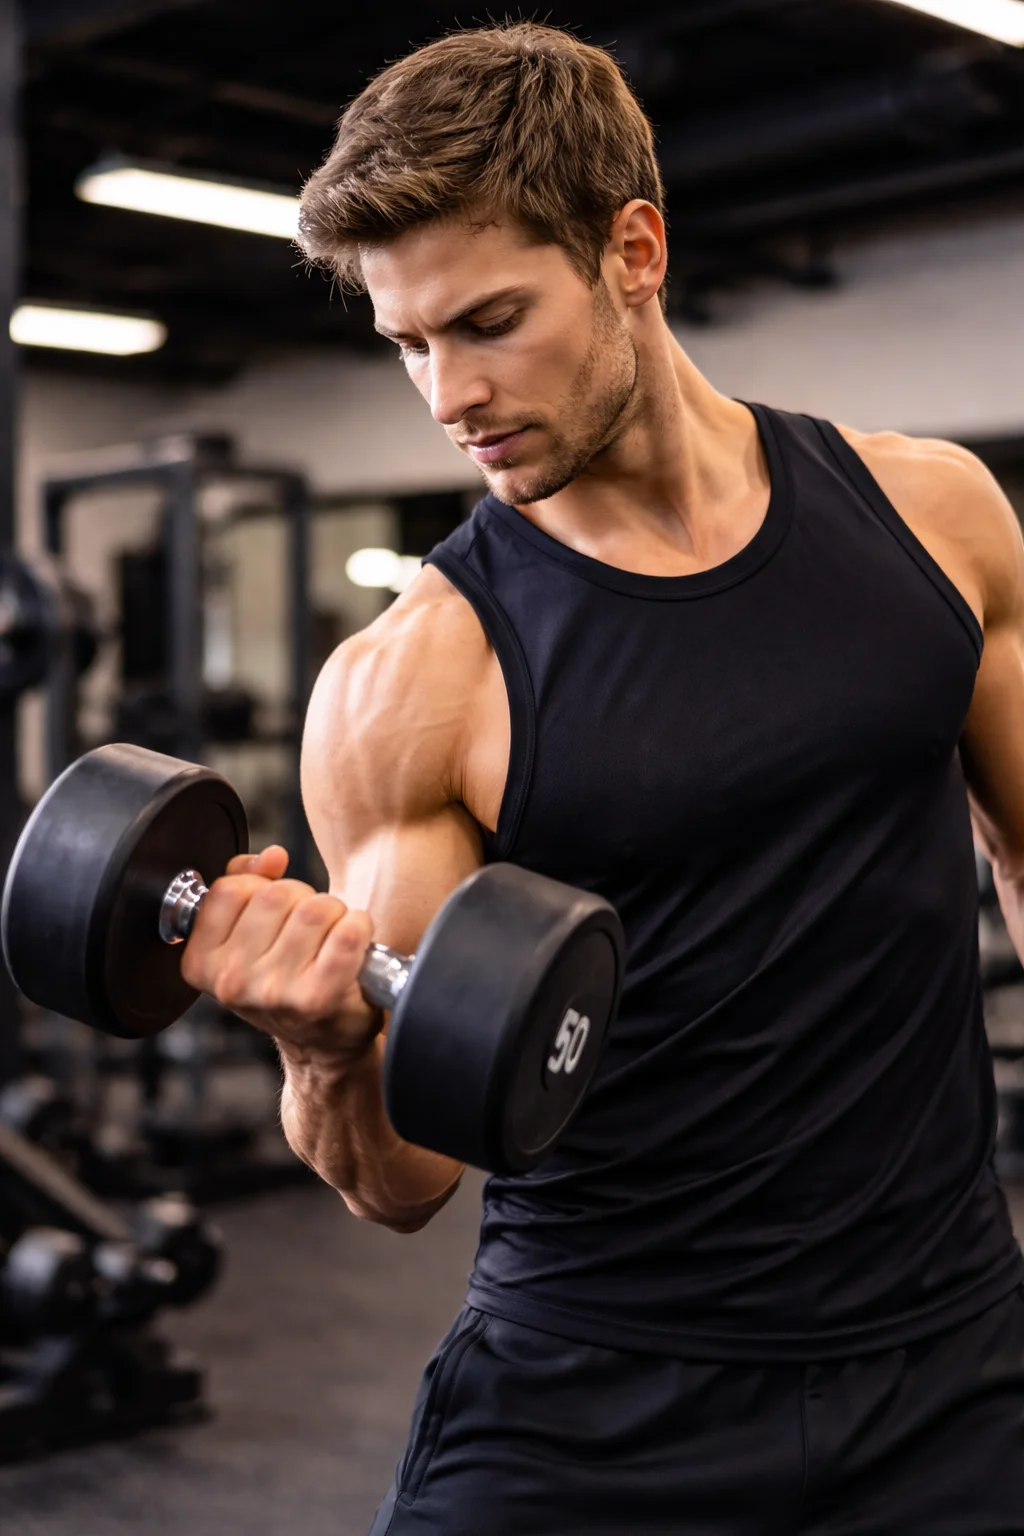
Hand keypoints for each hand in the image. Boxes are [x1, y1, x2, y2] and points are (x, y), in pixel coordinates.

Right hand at [180, 846, 381, 1061]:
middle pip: (275, 895)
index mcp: (202, 964)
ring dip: (332, 914)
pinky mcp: (319, 997)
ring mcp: (274, 992)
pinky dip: (358, 927)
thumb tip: (271, 856)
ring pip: (314, 909)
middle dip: (301, 899)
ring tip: (329, 938)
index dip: (259, 887)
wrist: (321, 1043)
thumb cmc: (284, 984)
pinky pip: (347, 931)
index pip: (229, 889)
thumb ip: (245, 884)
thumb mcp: (246, 937)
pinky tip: (353, 943)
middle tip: (307, 928)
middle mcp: (232, 981)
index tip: (271, 911)